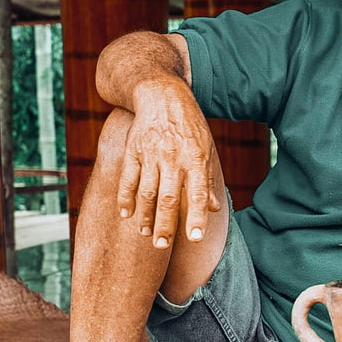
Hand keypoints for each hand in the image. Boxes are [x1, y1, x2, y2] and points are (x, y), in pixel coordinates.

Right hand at [116, 79, 222, 248]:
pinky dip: (125, 198)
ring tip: (147, 235)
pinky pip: (128, 179)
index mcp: (195, 158)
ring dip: (145, 217)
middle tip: (162, 246)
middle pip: (168, 198)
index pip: (197, 193)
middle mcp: (173, 158)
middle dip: (165, 225)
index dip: (196, 216)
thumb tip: (215, 209)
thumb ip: (207, 179)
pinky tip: (126, 214)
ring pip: (146, 192)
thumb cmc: (189, 125)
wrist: (161, 94)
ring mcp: (151, 154)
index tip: (194, 239)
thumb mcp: (205, 148)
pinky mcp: (133, 150)